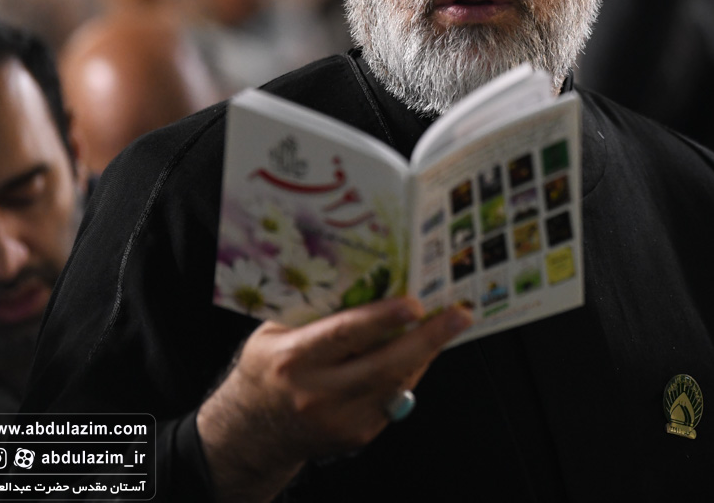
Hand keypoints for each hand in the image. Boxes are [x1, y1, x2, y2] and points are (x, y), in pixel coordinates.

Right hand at [196, 297, 471, 502]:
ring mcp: (341, 419)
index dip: (382, 319)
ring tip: (447, 324)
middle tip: (459, 315)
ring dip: (426, 353)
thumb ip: (318, 315)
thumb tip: (368, 278)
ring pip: (397, 383)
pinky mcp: (358, 435)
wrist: (253, 431)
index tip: (414, 303)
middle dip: (427, 339)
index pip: (344, 336)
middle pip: (384, 366)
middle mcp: (318, 393)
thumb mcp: (277, 334)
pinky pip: (395, 398)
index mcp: (295, 359)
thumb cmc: (268, 369)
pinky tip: (417, 352)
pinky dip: (409, 373)